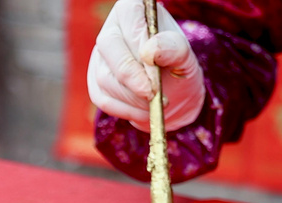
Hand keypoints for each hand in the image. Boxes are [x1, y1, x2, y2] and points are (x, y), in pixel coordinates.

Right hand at [87, 0, 205, 131]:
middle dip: (132, 78)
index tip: (155, 72)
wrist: (174, 92)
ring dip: (133, 99)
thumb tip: (149, 51)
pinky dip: (126, 111)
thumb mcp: (186, 57)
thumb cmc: (179, 67)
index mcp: (133, 11)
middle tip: (154, 96)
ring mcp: (99, 57)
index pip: (129, 19)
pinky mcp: (96, 83)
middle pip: (109, 48)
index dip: (140, 46)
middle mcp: (111, 30)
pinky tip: (145, 112)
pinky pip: (103, 99)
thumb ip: (174, 48)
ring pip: (105, 78)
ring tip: (157, 104)